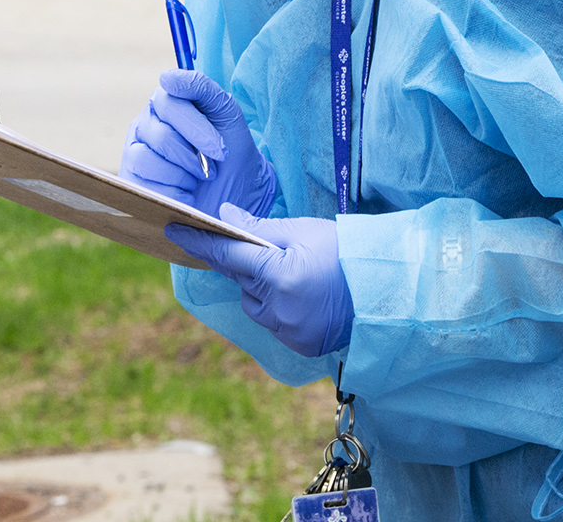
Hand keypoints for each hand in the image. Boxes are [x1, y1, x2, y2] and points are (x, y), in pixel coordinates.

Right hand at [120, 70, 280, 219]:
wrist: (236, 198)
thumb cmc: (231, 154)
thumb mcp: (227, 116)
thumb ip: (203, 89)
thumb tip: (166, 77)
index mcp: (167, 103)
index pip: (169, 101)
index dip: (196, 128)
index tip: (221, 150)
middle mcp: (146, 124)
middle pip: (161, 135)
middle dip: (194, 157)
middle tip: (213, 170)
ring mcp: (135, 152)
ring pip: (146, 159)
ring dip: (182, 175)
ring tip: (197, 181)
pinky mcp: (132, 181)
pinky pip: (143, 185)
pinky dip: (173, 193)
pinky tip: (187, 195)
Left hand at [167, 205, 352, 357]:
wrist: (389, 291)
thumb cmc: (346, 253)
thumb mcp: (303, 231)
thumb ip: (258, 229)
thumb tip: (224, 215)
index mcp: (278, 276)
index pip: (226, 254)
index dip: (199, 241)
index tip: (173, 229)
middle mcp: (278, 309)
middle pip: (242, 283)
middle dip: (250, 268)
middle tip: (279, 256)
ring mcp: (289, 331)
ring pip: (256, 305)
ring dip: (264, 291)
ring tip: (300, 278)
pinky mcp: (300, 346)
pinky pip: (274, 323)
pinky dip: (281, 310)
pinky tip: (306, 298)